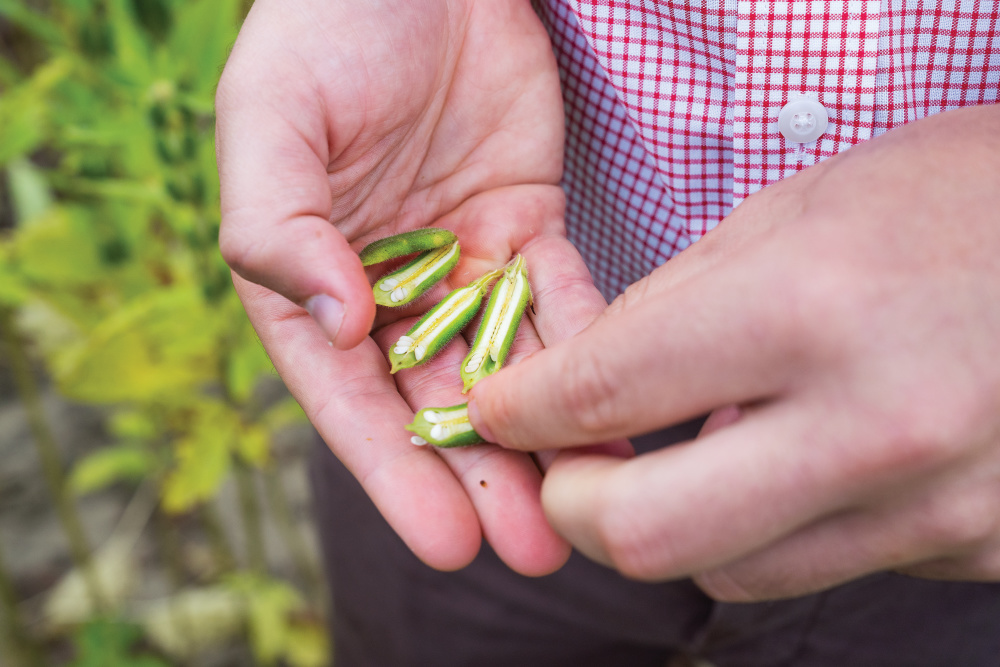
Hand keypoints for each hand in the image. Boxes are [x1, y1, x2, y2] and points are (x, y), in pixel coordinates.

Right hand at [216, 0, 604, 573]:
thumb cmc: (328, 30)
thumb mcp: (272, 119)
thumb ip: (278, 224)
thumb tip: (334, 321)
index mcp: (311, 280)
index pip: (351, 396)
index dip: (395, 472)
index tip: (445, 539)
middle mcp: (386, 287)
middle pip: (435, 401)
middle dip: (482, 478)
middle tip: (532, 548)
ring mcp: (460, 262)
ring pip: (505, 367)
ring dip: (544, 436)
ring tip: (586, 502)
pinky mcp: (526, 228)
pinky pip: (559, 302)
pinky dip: (589, 355)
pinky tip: (619, 412)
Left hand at [468, 105, 999, 596]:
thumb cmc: (963, 196)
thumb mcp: (801, 209)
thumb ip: (678, 306)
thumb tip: (591, 380)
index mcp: (809, 311)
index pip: (603, 396)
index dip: (522, 409)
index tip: (499, 408)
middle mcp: (874, 427)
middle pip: (645, 536)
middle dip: (571, 507)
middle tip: (563, 467)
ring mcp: (937, 505)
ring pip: (732, 570)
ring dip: (678, 521)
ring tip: (689, 452)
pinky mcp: (978, 545)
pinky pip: (832, 560)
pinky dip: (787, 520)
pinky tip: (808, 456)